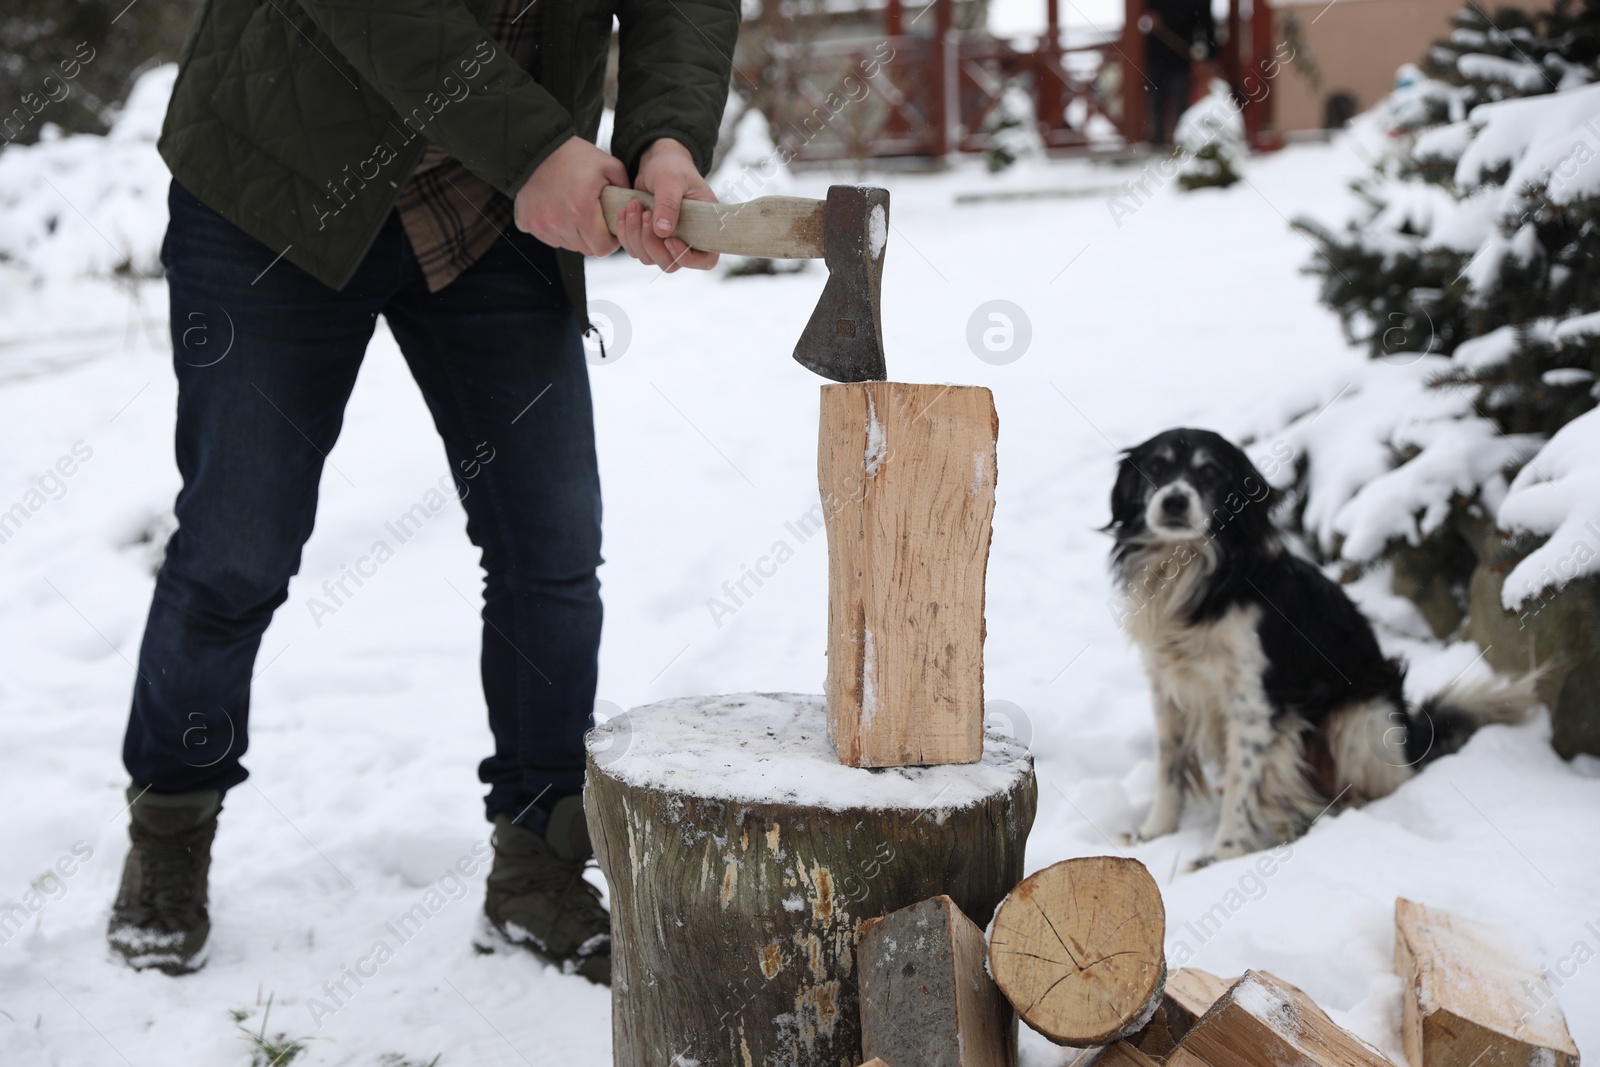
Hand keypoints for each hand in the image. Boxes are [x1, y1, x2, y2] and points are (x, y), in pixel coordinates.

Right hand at [514, 136, 627, 256]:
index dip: (610, 242)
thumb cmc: (573, 155)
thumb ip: (625, 189)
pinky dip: (558, 230)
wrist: (537, 148)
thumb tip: (633, 208)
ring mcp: (542, 225)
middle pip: (585, 249)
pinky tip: (560, 211)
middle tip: (595, 220)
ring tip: (576, 212)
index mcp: (581, 211)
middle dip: (594, 238)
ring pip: (568, 245)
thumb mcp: (609, 165)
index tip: (610, 229)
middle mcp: (560, 223)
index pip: (602, 248)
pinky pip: (550, 238)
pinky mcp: (529, 224)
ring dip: (576, 235)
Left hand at [615, 138, 718, 272]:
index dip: (687, 258)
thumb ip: (669, 204)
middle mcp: (689, 240)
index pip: (705, 260)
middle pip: (670, 264)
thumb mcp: (672, 180)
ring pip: (649, 258)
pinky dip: (625, 234)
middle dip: (652, 243)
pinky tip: (624, 212)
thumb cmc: (673, 167)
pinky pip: (634, 249)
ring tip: (634, 206)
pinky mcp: (649, 239)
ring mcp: (667, 242)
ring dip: (635, 235)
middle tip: (645, 213)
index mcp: (706, 228)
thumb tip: (663, 232)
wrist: (657, 162)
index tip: (669, 239)